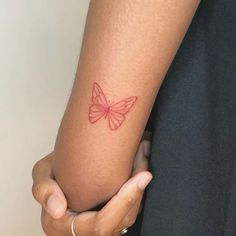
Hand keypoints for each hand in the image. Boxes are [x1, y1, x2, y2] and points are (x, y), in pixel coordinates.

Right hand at [32, 132, 151, 235]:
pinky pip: (128, 209)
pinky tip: (138, 168)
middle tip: (145, 162)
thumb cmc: (51, 177)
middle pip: (122, 221)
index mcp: (65, 227)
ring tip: (143, 160)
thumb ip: (42, 189)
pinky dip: (136, 190)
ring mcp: (100, 225)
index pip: (101, 225)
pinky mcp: (110, 216)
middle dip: (138, 193)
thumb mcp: (42, 175)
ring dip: (141, 190)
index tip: (142, 176)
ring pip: (128, 216)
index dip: (124, 202)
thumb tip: (57, 208)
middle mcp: (86, 232)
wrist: (60, 176)